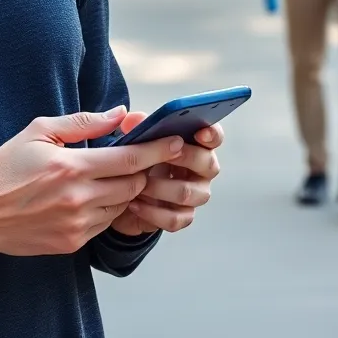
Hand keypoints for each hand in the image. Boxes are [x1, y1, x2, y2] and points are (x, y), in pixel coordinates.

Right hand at [0, 108, 186, 256]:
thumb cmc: (7, 165)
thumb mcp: (39, 131)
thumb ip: (84, 122)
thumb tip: (120, 113)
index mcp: (71, 167)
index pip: (129, 159)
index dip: (157, 150)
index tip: (176, 141)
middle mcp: (78, 199)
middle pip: (133, 185)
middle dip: (145, 171)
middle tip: (147, 158)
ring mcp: (77, 224)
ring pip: (122, 206)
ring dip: (126, 190)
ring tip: (117, 176)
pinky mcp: (72, 243)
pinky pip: (105, 224)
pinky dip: (107, 208)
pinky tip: (95, 196)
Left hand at [109, 115, 222, 236]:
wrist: (123, 193)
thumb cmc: (137, 158)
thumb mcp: (134, 138)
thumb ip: (135, 125)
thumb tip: (133, 119)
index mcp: (195, 145)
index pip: (214, 137)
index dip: (212, 133)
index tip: (200, 133)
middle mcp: (201, 170)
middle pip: (207, 163)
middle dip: (185, 158)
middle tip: (161, 156)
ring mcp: (195, 195)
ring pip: (188, 193)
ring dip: (160, 188)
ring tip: (139, 184)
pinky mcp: (182, 217)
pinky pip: (175, 218)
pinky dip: (152, 212)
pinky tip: (134, 204)